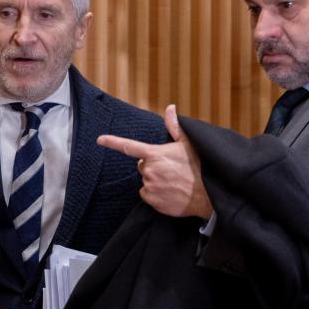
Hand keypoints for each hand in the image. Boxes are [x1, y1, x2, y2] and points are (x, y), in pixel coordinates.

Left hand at [97, 104, 211, 218]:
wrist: (208, 194)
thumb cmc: (199, 167)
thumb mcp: (188, 144)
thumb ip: (174, 126)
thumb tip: (170, 108)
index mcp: (155, 154)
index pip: (129, 146)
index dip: (113, 142)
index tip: (100, 140)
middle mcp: (149, 170)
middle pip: (142, 165)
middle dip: (153, 166)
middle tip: (171, 169)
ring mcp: (150, 186)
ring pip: (145, 181)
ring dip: (155, 180)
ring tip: (173, 182)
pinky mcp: (152, 200)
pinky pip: (147, 195)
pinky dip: (155, 194)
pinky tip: (170, 192)